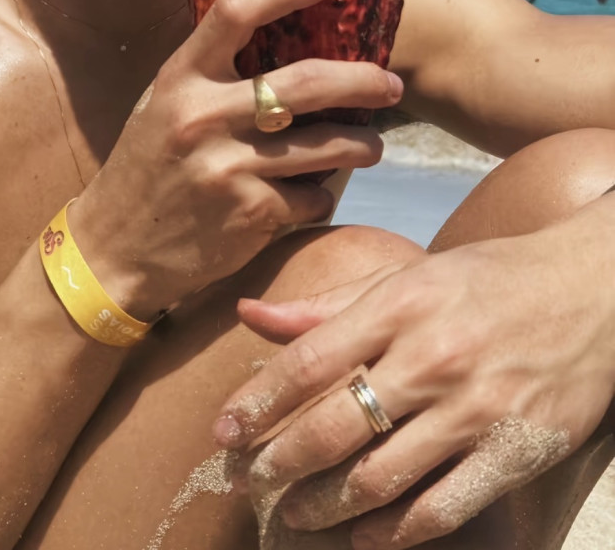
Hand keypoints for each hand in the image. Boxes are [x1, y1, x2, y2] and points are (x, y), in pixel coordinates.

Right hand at [73, 0, 401, 316]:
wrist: (115, 249)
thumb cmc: (146, 167)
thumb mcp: (163, 105)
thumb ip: (213, 74)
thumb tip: (289, 37)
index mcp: (180, 78)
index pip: (237, 12)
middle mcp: (203, 116)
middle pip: (306, 82)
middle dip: (362, 81)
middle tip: (391, 84)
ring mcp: (228, 168)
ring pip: (325, 147)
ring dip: (362, 144)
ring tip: (372, 145)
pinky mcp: (248, 215)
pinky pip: (311, 198)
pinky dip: (320, 195)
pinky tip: (313, 194)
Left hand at [214, 209, 614, 547]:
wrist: (591, 288)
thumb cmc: (487, 279)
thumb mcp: (406, 277)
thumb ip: (326, 304)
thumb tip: (250, 317)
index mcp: (399, 305)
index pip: (308, 362)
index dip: (256, 404)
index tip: (223, 434)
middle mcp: (431, 356)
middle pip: (334, 426)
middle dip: (278, 463)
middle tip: (248, 483)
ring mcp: (474, 409)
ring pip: (380, 477)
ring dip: (325, 506)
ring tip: (293, 515)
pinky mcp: (514, 451)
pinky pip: (442, 508)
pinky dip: (394, 534)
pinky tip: (363, 539)